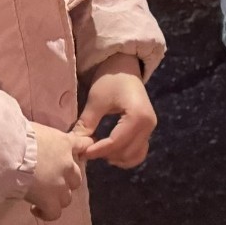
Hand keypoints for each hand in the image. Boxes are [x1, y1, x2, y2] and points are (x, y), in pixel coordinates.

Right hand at [25, 125, 90, 220]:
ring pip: (67, 197)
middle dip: (66, 181)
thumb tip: (40, 140)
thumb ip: (46, 138)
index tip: (82, 152)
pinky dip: (46, 213)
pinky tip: (36, 209)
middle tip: (51, 181)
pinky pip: (54, 213)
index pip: (83, 144)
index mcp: (64, 143)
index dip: (83, 149)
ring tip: (42, 197)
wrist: (10, 152)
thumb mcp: (37, 129)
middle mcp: (67, 165)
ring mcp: (60, 185)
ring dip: (56, 197)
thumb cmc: (18, 135)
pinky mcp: (50, 201)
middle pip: (76, 178)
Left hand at [73, 54, 156, 168]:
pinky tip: (110, 152)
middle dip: (105, 154)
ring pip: (134, 156)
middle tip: (87, 151)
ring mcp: (150, 129)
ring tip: (98, 151)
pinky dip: (125, 156)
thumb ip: (87, 123)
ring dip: (116, 157)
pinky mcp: (147, 130)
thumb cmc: (110, 80)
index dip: (98, 150)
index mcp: (138, 116)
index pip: (116, 142)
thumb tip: (75, 143)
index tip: (82, 152)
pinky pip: (139, 151)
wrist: (124, 66)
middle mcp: (148, 125)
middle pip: (126, 152)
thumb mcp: (96, 100)